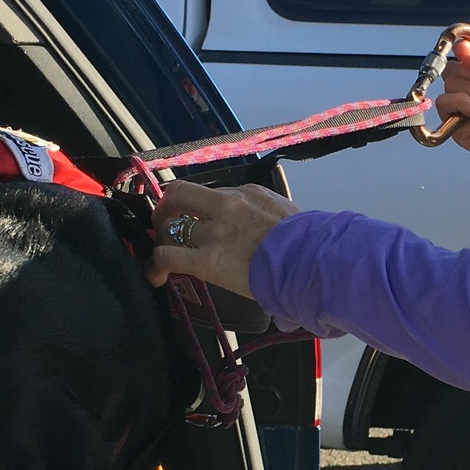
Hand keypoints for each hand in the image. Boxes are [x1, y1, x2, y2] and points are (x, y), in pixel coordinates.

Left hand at [145, 180, 299, 299]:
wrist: (314, 260)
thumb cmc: (311, 245)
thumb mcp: (289, 218)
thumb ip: (272, 220)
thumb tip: (274, 239)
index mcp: (249, 193)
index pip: (215, 194)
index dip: (202, 208)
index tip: (201, 219)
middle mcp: (227, 204)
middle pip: (181, 193)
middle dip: (166, 207)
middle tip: (163, 223)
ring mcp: (215, 230)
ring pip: (171, 225)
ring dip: (163, 238)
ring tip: (163, 255)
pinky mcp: (207, 259)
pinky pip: (167, 256)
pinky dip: (155, 265)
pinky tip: (155, 276)